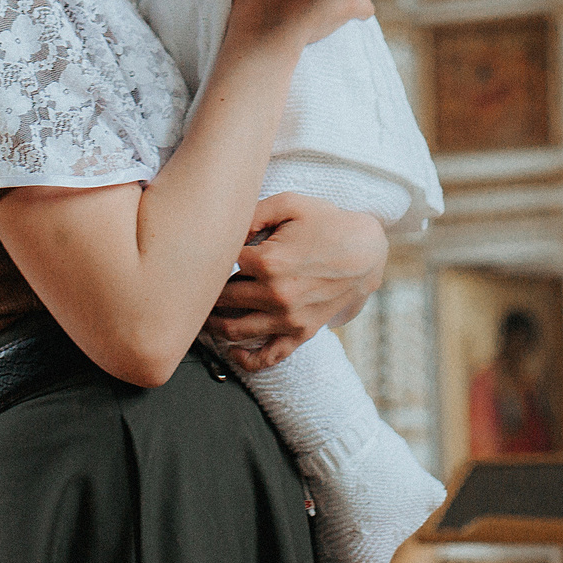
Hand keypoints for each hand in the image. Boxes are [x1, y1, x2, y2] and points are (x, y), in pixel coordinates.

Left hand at [206, 195, 388, 371]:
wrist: (367, 250)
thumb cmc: (328, 223)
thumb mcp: (291, 203)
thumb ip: (253, 212)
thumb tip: (224, 227)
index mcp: (268, 262)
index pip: (220, 264)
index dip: (212, 257)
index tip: (205, 253)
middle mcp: (275, 294)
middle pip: (222, 299)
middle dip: (207, 293)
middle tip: (195, 287)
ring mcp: (288, 318)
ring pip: (235, 330)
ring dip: (214, 325)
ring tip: (205, 316)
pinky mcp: (301, 333)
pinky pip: (269, 356)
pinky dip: (246, 359)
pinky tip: (232, 352)